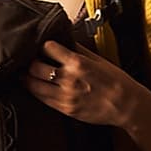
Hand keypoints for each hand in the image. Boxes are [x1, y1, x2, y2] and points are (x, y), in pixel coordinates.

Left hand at [24, 40, 144, 126]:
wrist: (125, 105)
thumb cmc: (116, 81)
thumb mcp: (99, 59)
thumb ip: (79, 50)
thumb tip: (66, 41)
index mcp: (77, 62)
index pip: (48, 47)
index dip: (44, 45)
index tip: (43, 46)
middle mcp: (68, 79)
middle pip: (35, 67)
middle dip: (30, 62)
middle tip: (28, 59)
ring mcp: (65, 96)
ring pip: (33, 85)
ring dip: (27, 78)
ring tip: (25, 74)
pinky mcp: (65, 109)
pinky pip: (42, 99)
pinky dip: (36, 91)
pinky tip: (35, 87)